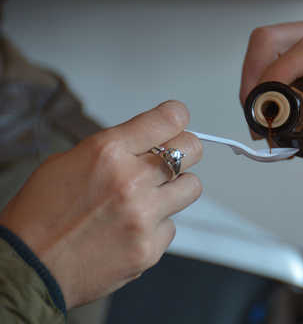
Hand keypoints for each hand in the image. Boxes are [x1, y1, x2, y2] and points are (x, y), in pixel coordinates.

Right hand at [0, 100, 202, 308]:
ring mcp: (143, 216)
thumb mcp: (65, 162)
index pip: (170, 119)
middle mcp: (131, 181)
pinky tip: (131, 229)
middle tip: (168, 161)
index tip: (175, 122)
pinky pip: (172, 226)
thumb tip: (144, 141)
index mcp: (108, 152)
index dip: (176, 118)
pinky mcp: (149, 248)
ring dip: (175, 189)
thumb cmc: (38, 217)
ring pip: (192, 187)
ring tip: (150, 196)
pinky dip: (157, 226)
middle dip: (183, 151)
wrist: (26, 269)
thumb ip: (113, 149)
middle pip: (192, 150)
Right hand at [240, 13, 302, 182]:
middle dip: (252, 77)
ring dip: (262, 70)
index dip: (271, 82)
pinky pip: (292, 38)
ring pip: (277, 35)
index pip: (301, 53)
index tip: (263, 117)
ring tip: (269, 112)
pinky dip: (278, 64)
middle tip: (258, 118)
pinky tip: (288, 96)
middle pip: (272, 37)